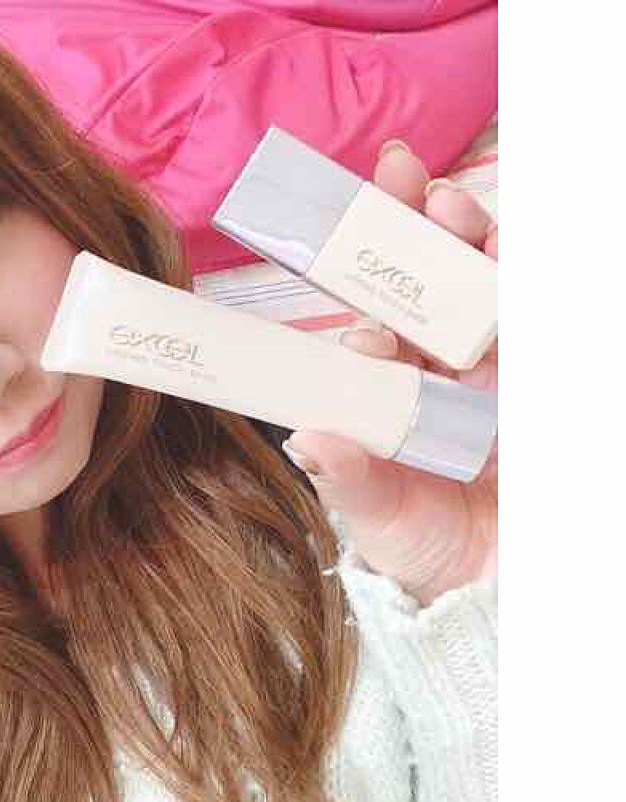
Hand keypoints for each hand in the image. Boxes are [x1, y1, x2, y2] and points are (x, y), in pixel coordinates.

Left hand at [283, 140, 497, 605]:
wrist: (495, 587)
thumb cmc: (425, 549)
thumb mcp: (384, 517)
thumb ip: (353, 479)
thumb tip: (305, 441)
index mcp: (389, 394)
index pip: (373, 321)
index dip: (357, 282)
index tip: (338, 253)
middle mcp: (439, 373)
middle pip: (424, 285)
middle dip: (411, 229)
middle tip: (399, 174)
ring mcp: (493, 372)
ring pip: (480, 288)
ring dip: (467, 240)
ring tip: (449, 200)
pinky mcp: (537, 379)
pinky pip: (530, 320)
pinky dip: (517, 279)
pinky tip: (504, 243)